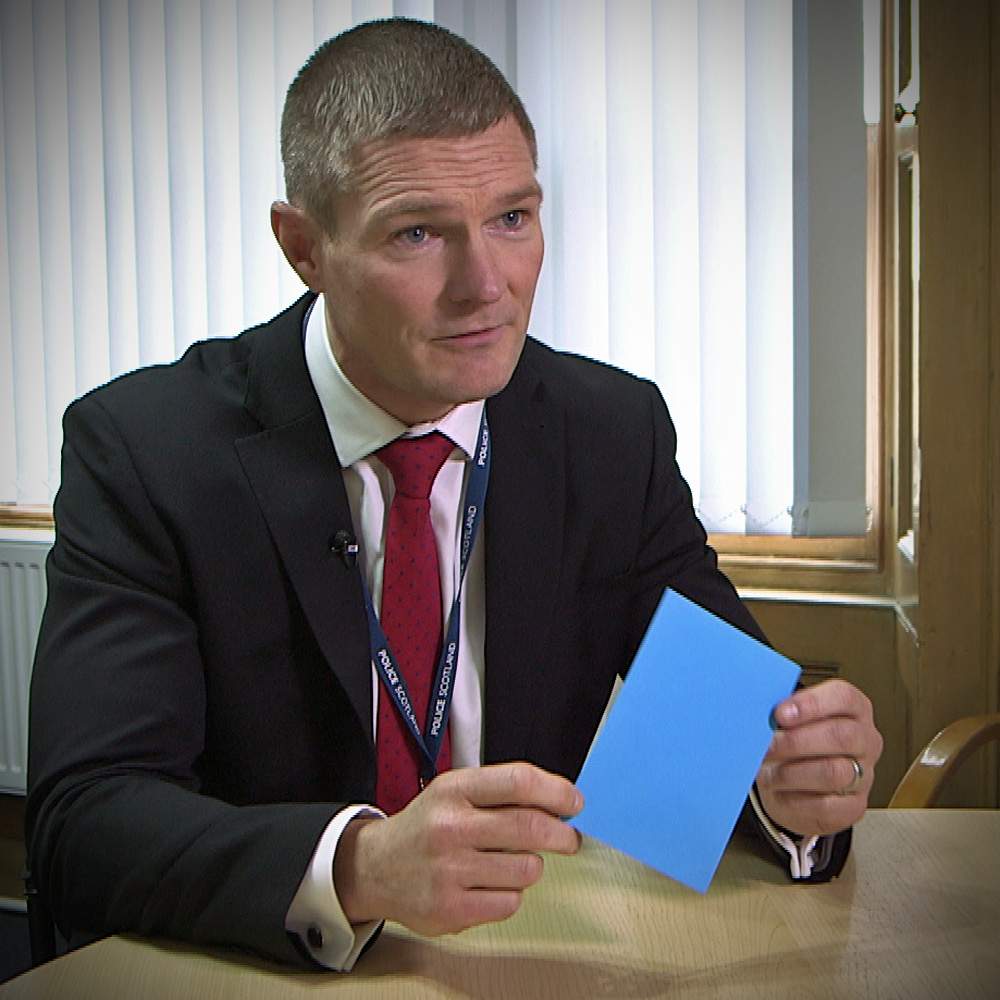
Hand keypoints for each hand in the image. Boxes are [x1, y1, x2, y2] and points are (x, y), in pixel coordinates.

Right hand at [333, 762, 582, 934]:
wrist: (377, 867)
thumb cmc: (427, 826)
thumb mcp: (454, 791)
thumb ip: (500, 793)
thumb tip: (560, 803)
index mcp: (454, 789)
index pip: (518, 781)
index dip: (556, 791)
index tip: (574, 802)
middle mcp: (450, 827)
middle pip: (530, 827)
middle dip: (562, 834)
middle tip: (569, 838)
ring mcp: (449, 870)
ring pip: (527, 869)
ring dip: (531, 866)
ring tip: (511, 862)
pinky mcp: (451, 909)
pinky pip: (510, 902)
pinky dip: (510, 894)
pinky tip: (490, 885)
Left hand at [756, 679, 883, 836]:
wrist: (796, 785)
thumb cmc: (794, 744)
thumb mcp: (789, 721)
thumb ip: (782, 713)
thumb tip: (760, 712)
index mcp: (853, 709)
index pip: (843, 697)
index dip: (811, 703)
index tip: (779, 713)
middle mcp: (865, 740)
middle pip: (841, 735)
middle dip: (797, 741)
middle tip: (768, 745)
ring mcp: (864, 775)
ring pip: (834, 772)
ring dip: (792, 772)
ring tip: (768, 772)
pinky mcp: (853, 807)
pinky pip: (826, 805)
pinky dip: (795, 799)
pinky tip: (780, 791)